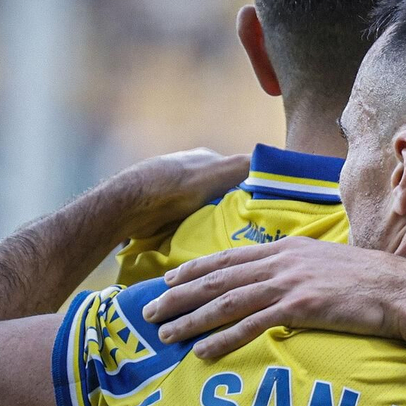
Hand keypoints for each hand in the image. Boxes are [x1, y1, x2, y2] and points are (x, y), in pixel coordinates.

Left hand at [106, 148, 249, 239]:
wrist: (129, 206)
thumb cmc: (175, 185)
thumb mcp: (218, 171)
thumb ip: (245, 165)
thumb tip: (276, 162)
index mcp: (204, 160)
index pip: (236, 175)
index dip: (249, 191)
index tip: (259, 211)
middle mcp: (188, 173)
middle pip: (219, 194)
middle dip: (229, 210)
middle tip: (243, 231)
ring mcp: (171, 192)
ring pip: (202, 210)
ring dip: (210, 224)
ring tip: (224, 243)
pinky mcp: (159, 212)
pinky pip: (184, 223)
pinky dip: (192, 233)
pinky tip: (199, 245)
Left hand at [141, 237, 405, 357]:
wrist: (401, 290)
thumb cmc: (371, 282)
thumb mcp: (329, 264)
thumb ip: (302, 270)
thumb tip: (285, 285)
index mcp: (288, 248)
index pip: (231, 258)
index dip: (196, 269)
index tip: (169, 280)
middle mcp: (283, 261)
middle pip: (220, 278)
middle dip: (180, 295)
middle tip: (149, 311)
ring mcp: (291, 283)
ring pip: (228, 301)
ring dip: (192, 319)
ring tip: (166, 334)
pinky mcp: (301, 307)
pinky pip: (253, 325)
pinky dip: (224, 338)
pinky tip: (204, 352)